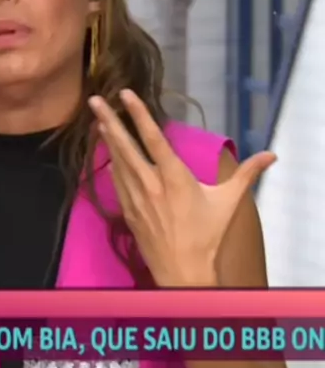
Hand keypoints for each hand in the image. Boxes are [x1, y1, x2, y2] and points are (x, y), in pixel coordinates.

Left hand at [88, 89, 275, 286]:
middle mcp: (152, 184)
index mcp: (175, 178)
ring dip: (107, 138)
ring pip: (118, 162)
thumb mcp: (229, 202)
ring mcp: (137, 198)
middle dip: (109, 121)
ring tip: (97, 117)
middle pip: (126, 147)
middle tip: (94, 100)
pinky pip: (116, 181)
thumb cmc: (207, 236)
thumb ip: (247, 174)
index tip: (126, 94)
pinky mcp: (128, 211)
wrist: (183, 272)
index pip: (154, 139)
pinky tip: (105, 151)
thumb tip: (271, 156)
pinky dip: (110, 163)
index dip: (140, 114)